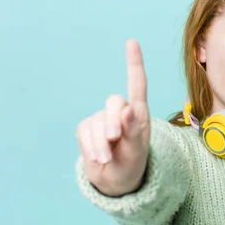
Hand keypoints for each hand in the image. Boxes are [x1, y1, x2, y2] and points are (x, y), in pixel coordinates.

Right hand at [76, 39, 150, 196]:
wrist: (115, 182)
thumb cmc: (132, 165)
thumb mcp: (136, 152)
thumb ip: (133, 131)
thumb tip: (127, 109)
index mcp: (139, 115)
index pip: (137, 84)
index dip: (134, 63)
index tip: (131, 42)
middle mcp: (121, 112)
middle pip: (113, 102)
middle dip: (112, 122)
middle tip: (113, 140)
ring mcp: (102, 119)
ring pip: (96, 121)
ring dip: (101, 143)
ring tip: (108, 159)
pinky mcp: (87, 128)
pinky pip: (84, 132)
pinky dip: (90, 147)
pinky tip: (98, 158)